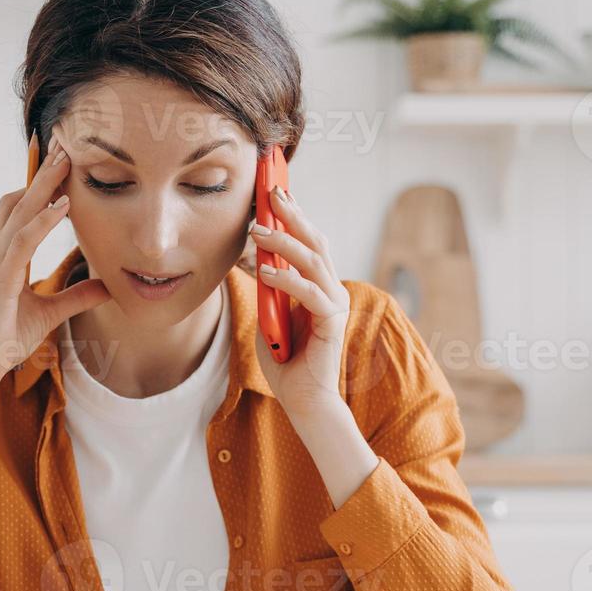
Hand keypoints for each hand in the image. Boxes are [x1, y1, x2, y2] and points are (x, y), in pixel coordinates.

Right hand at [0, 131, 111, 388]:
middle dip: (42, 172)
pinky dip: (43, 221)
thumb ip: (77, 295)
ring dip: (44, 185)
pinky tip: (63, 206)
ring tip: (67, 161)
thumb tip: (108, 285)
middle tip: (65, 144)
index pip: (19, 209)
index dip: (37, 183)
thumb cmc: (6, 339)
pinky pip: (23, 241)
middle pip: (19, 200)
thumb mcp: (50, 313)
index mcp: (1, 256)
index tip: (58, 159)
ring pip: (20, 212)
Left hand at [250, 185, 350, 419]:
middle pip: (315, 242)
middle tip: (271, 192)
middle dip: (293, 215)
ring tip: (256, 231)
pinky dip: (287, 280)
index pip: (308, 241)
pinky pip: (310, 293)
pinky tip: (265, 272)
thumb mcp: (269, 314)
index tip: (274, 191)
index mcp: (318, 285)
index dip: (293, 215)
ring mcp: (335, 304)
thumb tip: (256, 258)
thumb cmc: (284, 359)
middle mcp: (331, 289)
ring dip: (283, 243)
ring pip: (313, 261)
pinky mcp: (332, 323)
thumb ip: (269, 288)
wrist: (302, 400)